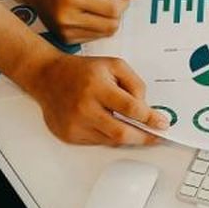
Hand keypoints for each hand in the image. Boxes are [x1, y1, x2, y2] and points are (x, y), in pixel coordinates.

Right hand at [21, 53, 169, 146]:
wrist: (47, 76)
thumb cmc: (81, 71)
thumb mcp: (114, 66)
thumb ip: (135, 84)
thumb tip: (146, 109)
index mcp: (97, 86)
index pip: (131, 108)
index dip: (150, 118)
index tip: (161, 123)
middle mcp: (84, 107)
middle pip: (122, 133)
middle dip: (144, 137)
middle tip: (155, 136)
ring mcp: (75, 124)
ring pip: (111, 141)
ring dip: (127, 137)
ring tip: (135, 128)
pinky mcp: (69, 135)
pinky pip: (98, 142)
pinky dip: (109, 136)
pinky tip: (109, 125)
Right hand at [22, 0, 138, 42]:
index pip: (113, 9)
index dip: (124, 2)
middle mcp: (66, 16)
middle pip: (111, 25)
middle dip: (117, 13)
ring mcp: (64, 30)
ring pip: (105, 33)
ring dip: (108, 20)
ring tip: (96, 5)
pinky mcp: (65, 38)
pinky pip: (94, 38)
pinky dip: (97, 27)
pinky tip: (88, 14)